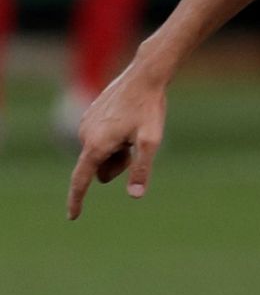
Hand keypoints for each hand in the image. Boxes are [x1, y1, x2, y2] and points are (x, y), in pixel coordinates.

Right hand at [67, 60, 167, 219]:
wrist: (144, 77)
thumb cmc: (149, 108)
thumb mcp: (150, 141)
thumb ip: (141, 169)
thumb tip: (135, 196)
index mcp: (96, 145)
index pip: (82, 180)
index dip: (77, 200)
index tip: (73, 216)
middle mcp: (84, 136)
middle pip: (100, 169)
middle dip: (117, 165)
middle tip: (135, 145)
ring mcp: (85, 125)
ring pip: (101, 154)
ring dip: (117, 150)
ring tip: (132, 130)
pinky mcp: (89, 116)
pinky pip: (100, 139)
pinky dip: (114, 138)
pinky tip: (127, 119)